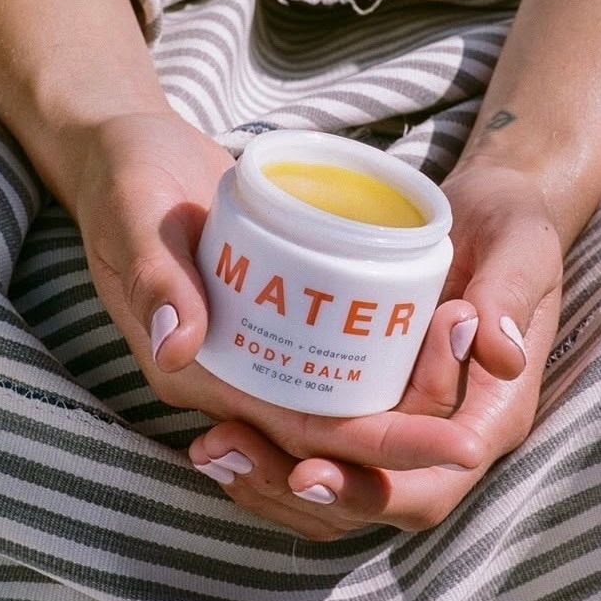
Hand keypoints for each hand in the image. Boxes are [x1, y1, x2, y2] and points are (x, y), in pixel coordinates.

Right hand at [71, 113, 495, 471]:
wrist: (126, 153)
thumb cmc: (126, 180)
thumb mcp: (136, 216)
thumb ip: (155, 277)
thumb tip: (177, 346)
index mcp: (194, 374)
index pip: (297, 433)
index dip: (374, 447)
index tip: (451, 445)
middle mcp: (225, 380)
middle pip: (328, 435)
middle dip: (402, 443)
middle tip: (475, 440)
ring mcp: (248, 354)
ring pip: (335, 408)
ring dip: (397, 409)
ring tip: (464, 381)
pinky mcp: (268, 324)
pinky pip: (329, 365)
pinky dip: (377, 367)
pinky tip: (433, 348)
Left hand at [186, 157, 563, 539]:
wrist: (488, 213)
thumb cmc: (511, 225)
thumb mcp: (521, 246)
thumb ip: (510, 295)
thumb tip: (498, 353)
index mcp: (489, 416)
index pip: (431, 484)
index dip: (369, 489)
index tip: (307, 470)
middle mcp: (443, 436)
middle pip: (371, 499)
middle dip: (297, 490)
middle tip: (228, 450)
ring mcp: (401, 424)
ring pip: (338, 489)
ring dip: (271, 481)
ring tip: (210, 446)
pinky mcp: (367, 403)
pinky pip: (320, 451)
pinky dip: (270, 453)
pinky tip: (215, 433)